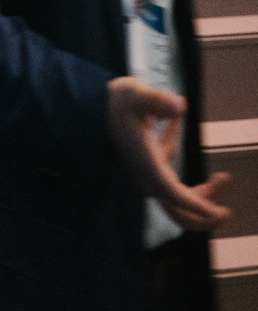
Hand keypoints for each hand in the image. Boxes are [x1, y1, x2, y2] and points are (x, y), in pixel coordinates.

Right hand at [106, 76, 230, 231]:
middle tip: (224, 212)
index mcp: (145, 163)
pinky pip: (167, 169)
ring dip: (199, 192)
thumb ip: (155, 100)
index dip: (197, 207)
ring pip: (174, 192)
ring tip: (220, 177)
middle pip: (174, 206)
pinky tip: (177, 124)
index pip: (173, 194)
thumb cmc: (109, 101)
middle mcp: (145, 172)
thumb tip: (179, 106)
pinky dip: (179, 156)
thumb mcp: (133, 95)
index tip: (218, 213)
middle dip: (200, 215)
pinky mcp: (145, 160)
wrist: (86, 104)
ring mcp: (145, 168)